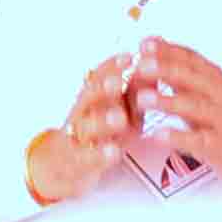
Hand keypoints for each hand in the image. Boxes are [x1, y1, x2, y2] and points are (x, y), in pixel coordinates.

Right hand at [29, 53, 142, 201]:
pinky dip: (99, 155)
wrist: (65, 164)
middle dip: (103, 88)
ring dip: (102, 121)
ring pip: (87, 127)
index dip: (112, 67)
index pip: (99, 76)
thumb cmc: (101, 132)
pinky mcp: (78, 162)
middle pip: (89, 98)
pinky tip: (113, 151)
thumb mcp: (124, 109)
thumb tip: (156, 62)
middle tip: (119, 81)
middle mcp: (83, 113)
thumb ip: (137, 90)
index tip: (128, 57)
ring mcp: (78, 137)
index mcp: (94, 97)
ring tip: (119, 117)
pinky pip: (87, 158)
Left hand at [129, 38, 221, 186]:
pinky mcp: (221, 146)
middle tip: (140, 65)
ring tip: (142, 98)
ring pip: (195, 107)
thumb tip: (155, 47)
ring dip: (168, 101)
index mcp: (214, 79)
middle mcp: (219, 95)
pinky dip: (179, 137)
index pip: (191, 58)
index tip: (144, 44)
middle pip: (192, 78)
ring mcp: (221, 120)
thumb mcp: (209, 90)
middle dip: (166, 69)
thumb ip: (182, 72)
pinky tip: (159, 135)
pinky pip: (199, 140)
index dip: (168, 50)